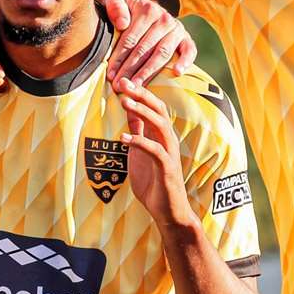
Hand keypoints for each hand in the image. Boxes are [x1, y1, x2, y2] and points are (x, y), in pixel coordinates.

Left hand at [104, 0, 195, 88]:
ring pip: (162, 53)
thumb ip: (114, 5)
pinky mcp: (186, 38)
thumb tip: (123, 23)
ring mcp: (177, 29)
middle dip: (130, 69)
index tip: (110, 73)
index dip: (119, 57)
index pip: (131, 38)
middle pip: (145, 48)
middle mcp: (164, 18)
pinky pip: (189, 50)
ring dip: (149, 71)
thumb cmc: (126, 8)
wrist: (145, 7)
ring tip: (137, 85)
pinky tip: (177, 73)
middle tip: (120, 85)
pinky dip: (185, 61)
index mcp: (147, 10)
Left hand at [118, 79, 193, 227]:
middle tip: (124, 82)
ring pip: (160, 126)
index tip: (123, 80)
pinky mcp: (167, 169)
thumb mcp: (140, 153)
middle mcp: (168, 141)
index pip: (154, 107)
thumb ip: (138, 132)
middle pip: (159, 110)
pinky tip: (123, 138)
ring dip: (142, 112)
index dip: (140, 92)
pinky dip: (139, 142)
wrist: (169, 212)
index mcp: (162, 136)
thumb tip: (129, 109)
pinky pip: (155, 151)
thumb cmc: (155, 183)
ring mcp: (169, 154)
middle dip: (142, 95)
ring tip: (125, 102)